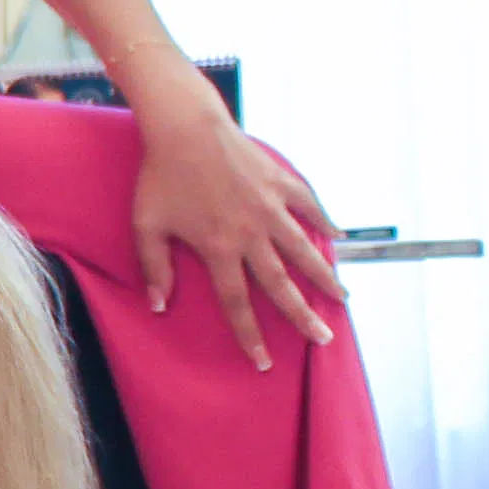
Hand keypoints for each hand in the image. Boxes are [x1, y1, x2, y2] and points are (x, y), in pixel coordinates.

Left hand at [123, 82, 338, 369]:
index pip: (237, 302)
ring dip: (324, 278)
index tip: (264, 362)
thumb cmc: (160, 175)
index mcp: (218, 247)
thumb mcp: (146, 225)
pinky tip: (338, 238)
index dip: (250, 334)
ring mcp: (270, 206)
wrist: (185, 126)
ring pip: (304, 251)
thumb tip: (157, 306)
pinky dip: (324, 221)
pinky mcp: (280, 181)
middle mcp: (250, 232)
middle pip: (280, 285)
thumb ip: (154, 267)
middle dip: (302, 316)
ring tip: (342, 300)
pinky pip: (308, 205)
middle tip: (323, 339)